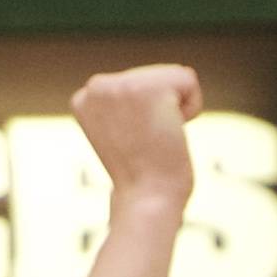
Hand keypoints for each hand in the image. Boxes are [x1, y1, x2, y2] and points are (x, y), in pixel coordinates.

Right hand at [67, 64, 203, 206]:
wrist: (146, 201)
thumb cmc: (141, 177)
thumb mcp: (120, 133)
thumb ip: (124, 106)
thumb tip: (145, 92)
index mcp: (84, 97)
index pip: (135, 82)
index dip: (145, 114)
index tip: (133, 142)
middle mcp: (96, 86)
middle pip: (154, 75)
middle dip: (162, 108)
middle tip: (148, 143)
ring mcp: (120, 85)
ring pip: (173, 76)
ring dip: (176, 109)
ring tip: (157, 138)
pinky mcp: (149, 88)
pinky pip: (190, 81)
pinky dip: (192, 108)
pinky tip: (172, 132)